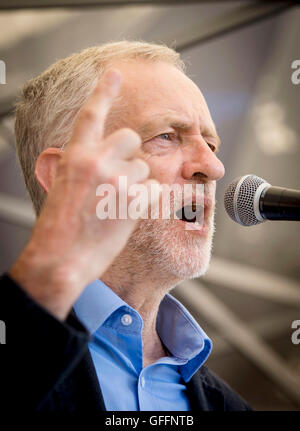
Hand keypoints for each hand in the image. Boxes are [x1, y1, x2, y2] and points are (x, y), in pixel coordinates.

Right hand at [9, 69, 158, 320]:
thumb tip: (105, 161)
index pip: (91, 115)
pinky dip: (145, 202)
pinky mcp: (133, 201)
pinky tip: (125, 216)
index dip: (104, 91)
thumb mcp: (64, 186)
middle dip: (129, 154)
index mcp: (74, 156)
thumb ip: (85, 167)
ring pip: (144, 168)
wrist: (60, 258)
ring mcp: (116, 180)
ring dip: (136, 184)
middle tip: (119, 177)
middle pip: (131, 137)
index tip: (115, 74)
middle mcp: (96, 161)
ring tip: (115, 205)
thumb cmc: (60, 227)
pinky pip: (153, 190)